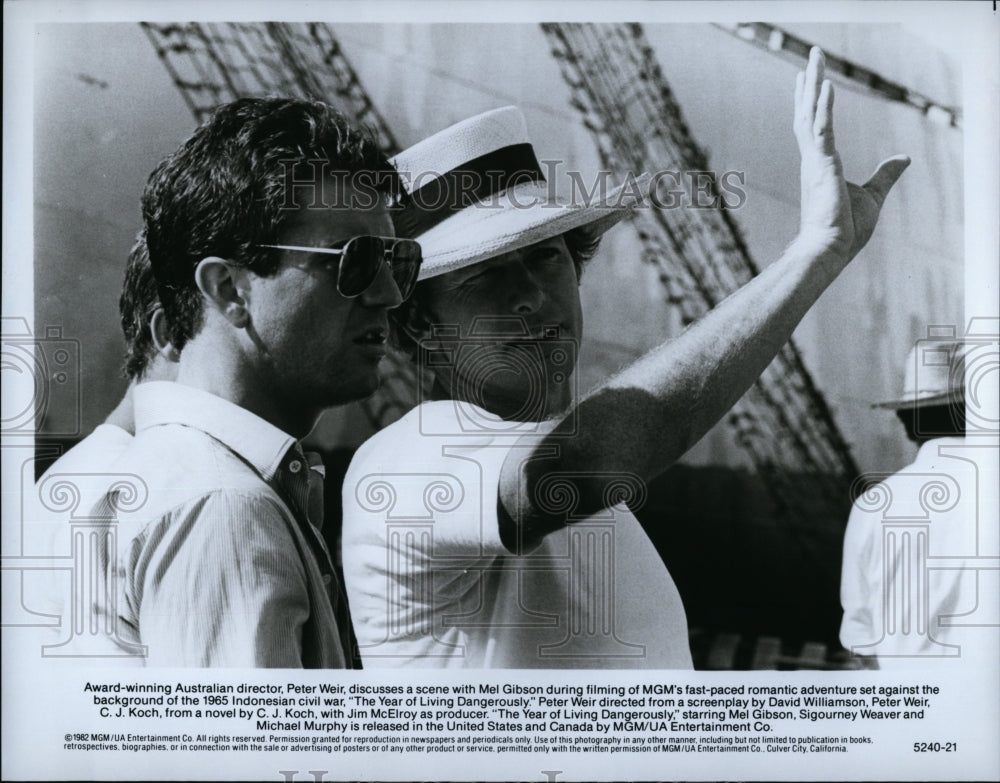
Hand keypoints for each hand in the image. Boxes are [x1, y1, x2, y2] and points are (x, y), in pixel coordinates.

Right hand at [794, 47, 909, 262]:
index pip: (813, 126)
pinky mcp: (822, 165)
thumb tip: (905, 158)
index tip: (804, 82)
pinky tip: (826, 85)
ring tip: (815, 57)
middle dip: (809, 83)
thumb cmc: (845, 228)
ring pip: (810, 113)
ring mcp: (815, 160)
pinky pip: (822, 128)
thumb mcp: (873, 194)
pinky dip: (822, 106)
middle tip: (811, 55)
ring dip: (813, 83)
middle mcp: (813, 158)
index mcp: (820, 164)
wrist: (830, 249)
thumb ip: (886, 173)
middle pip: (808, 112)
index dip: (809, 102)